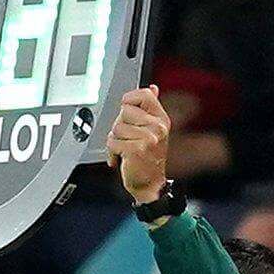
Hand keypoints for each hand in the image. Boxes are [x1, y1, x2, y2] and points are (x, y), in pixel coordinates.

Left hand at [106, 86, 172, 202]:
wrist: (150, 185)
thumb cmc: (148, 159)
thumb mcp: (153, 130)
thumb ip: (150, 109)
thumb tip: (152, 88)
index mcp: (161, 119)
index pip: (143, 95)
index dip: (129, 101)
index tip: (127, 111)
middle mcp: (157, 127)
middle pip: (124, 111)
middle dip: (119, 125)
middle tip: (127, 138)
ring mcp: (149, 138)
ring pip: (116, 128)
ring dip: (115, 141)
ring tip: (124, 149)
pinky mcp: (137, 149)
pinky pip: (113, 142)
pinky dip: (112, 152)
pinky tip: (121, 158)